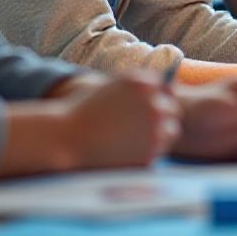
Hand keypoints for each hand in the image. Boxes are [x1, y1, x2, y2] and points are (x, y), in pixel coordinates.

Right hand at [59, 73, 180, 168]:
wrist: (63, 139)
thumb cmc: (82, 112)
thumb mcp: (111, 85)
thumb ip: (140, 85)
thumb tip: (171, 86)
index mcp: (143, 82)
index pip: (166, 88)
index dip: (155, 100)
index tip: (138, 110)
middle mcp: (154, 103)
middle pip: (173, 110)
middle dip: (160, 118)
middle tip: (137, 129)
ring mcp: (154, 129)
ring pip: (171, 132)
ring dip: (159, 135)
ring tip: (132, 141)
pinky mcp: (150, 153)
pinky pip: (158, 151)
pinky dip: (148, 153)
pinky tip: (126, 152)